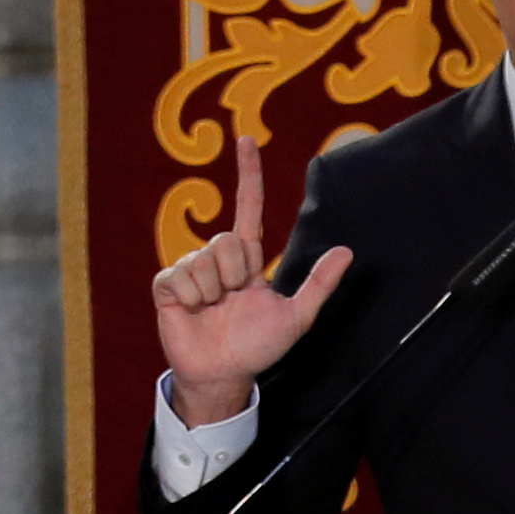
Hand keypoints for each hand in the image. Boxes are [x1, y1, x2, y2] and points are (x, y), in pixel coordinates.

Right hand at [148, 131, 353, 429]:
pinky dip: (190, 299)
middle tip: (232, 301)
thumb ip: (319, 285)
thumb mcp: (296, 317)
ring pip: (203, 261)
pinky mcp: (167, 286)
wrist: (222, 375)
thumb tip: (347, 251)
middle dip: (234, 276)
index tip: (246, 139)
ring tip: (212, 311)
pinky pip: (179, 277)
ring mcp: (190, 270)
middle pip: (227, 242)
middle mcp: (218, 259)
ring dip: (212, 293)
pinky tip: (192, 312)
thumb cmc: (258, 347)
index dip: (249, 174)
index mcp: (247, 260)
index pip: (249, 207)